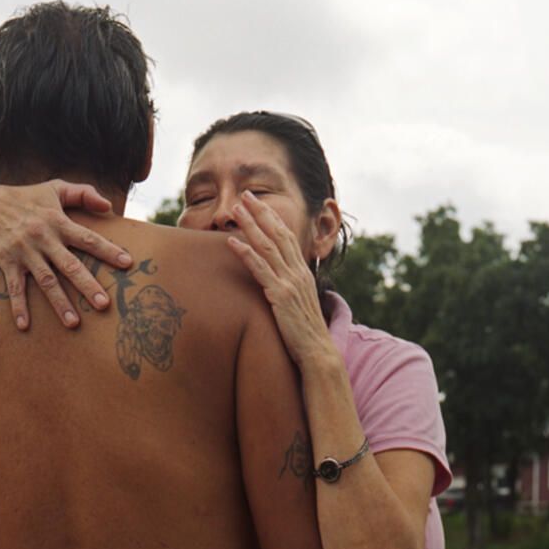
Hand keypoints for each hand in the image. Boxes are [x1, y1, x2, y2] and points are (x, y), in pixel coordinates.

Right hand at [0, 181, 132, 329]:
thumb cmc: (27, 198)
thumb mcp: (55, 188)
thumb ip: (83, 194)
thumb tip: (108, 206)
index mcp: (58, 222)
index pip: (88, 238)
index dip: (108, 250)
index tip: (127, 263)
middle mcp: (43, 238)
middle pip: (69, 265)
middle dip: (87, 286)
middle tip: (104, 305)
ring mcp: (25, 252)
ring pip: (46, 281)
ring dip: (59, 303)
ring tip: (74, 323)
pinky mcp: (7, 262)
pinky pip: (14, 288)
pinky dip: (18, 307)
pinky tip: (24, 325)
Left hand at [226, 191, 333, 367]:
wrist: (317, 352)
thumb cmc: (304, 334)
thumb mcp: (297, 306)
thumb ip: (287, 291)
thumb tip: (274, 286)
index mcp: (302, 273)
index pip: (287, 238)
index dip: (272, 219)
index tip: (259, 204)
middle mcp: (298, 273)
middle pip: (278, 234)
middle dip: (261, 213)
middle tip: (245, 196)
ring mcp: (290, 283)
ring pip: (267, 247)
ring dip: (250, 225)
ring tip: (235, 210)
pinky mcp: (280, 296)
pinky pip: (260, 270)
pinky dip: (245, 254)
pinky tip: (231, 243)